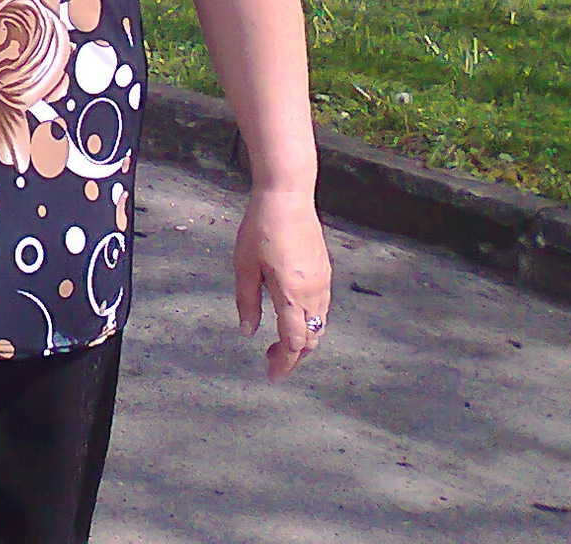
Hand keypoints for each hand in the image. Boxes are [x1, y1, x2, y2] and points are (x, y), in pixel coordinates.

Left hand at [234, 187, 331, 379]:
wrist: (287, 196)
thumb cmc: (260, 228)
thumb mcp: (244, 265)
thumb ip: (247, 302)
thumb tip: (249, 332)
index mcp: (291, 294)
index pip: (293, 342)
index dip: (284, 362)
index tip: (271, 374)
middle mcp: (313, 293)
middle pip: (310, 339)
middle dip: (294, 356)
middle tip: (272, 360)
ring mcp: (323, 282)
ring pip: (319, 325)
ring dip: (303, 339)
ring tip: (280, 341)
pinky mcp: (325, 271)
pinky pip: (322, 308)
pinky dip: (310, 322)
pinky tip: (291, 315)